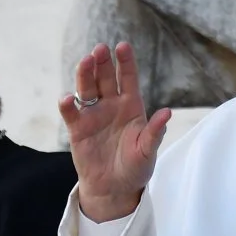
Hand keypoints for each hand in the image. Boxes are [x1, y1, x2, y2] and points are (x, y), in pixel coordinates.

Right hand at [59, 42, 170, 221]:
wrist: (115, 189)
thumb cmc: (136, 168)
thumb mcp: (148, 151)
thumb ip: (155, 132)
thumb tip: (167, 113)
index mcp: (131, 106)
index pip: (128, 78)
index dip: (126, 62)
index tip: (123, 46)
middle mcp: (111, 105)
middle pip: (105, 78)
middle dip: (103, 63)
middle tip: (100, 50)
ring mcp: (93, 115)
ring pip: (87, 88)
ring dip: (85, 75)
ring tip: (85, 62)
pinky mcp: (77, 129)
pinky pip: (71, 113)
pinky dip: (68, 104)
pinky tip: (68, 98)